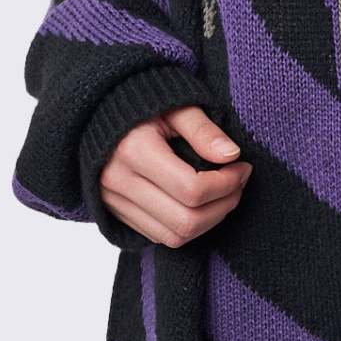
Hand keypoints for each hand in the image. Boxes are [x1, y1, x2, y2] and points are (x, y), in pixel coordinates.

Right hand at [98, 104, 252, 246]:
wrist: (97, 112)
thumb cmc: (142, 104)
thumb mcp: (176, 106)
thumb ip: (203, 129)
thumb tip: (232, 155)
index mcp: (134, 151)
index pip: (192, 189)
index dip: (227, 183)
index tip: (242, 166)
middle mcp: (120, 183)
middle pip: (185, 221)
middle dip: (223, 206)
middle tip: (239, 183)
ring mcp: (114, 202)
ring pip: (174, 236)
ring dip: (209, 221)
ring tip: (224, 194)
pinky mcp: (115, 213)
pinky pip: (159, 236)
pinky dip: (187, 227)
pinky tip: (200, 204)